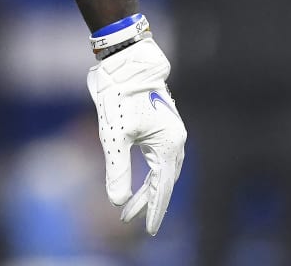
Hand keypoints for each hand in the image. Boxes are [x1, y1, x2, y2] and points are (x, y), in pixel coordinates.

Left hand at [88, 38, 185, 234]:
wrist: (126, 60)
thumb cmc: (120, 94)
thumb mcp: (114, 135)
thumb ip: (118, 169)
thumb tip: (117, 201)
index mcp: (169, 144)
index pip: (163, 187)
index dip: (153, 209)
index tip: (146, 229)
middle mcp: (176, 140)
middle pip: (165, 180)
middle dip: (149, 201)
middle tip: (131, 220)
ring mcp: (172, 131)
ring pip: (164, 169)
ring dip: (149, 188)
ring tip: (132, 205)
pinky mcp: (163, 124)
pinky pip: (160, 157)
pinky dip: (151, 173)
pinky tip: (141, 180)